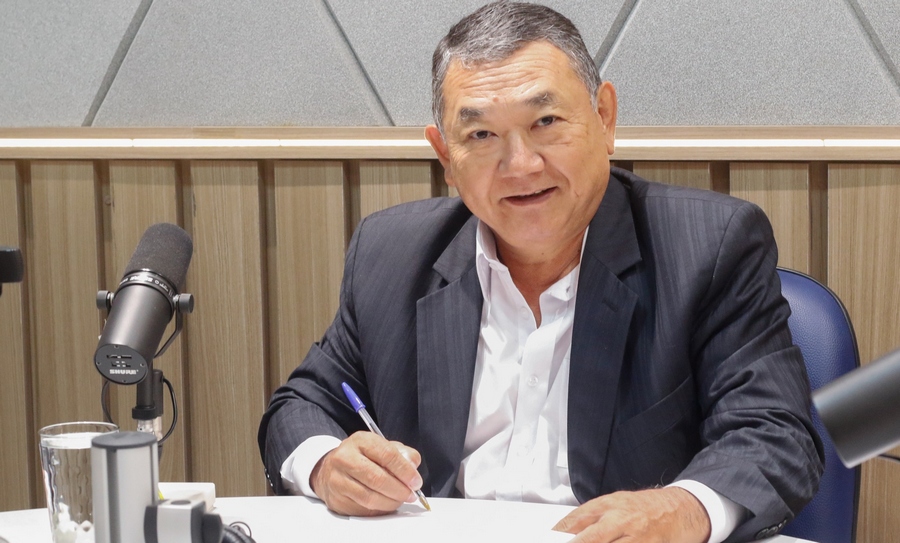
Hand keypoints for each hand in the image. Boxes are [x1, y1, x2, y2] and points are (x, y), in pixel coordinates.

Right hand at [310, 431, 422, 515]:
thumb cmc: (361, 457)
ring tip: (400, 500)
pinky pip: (362, 508)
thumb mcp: (381, 447)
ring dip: (391, 502)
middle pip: (377, 478)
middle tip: (411, 494)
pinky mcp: (336, 499)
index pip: (387, 455)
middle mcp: (345, 458)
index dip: (405, 470)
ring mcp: (338, 479)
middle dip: (399, 489)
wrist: (330, 469)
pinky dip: (379, 509)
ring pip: (369, 497)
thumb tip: (413, 467)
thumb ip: (401, 454)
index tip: (416, 481)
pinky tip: (386, 504)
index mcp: (360, 441)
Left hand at [553, 487, 710, 542]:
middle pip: (591, 539)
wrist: (682, 508)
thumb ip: (589, 517)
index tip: (548, 539)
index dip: (559, 534)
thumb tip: (563, 532)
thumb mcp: (614, 503)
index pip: (575, 521)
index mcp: (608, 505)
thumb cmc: (645, 507)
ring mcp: (638, 538)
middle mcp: (622, 521)